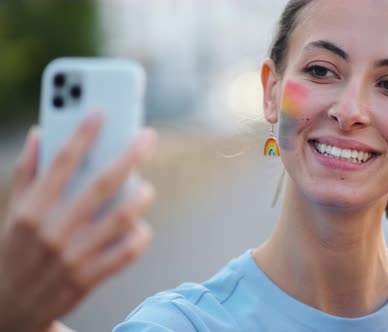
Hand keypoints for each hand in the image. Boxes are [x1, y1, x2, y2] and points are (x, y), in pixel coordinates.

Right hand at [0, 113, 156, 331]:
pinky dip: (139, 237)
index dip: (83, 133)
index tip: (102, 111)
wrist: (8, 308)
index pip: (62, 161)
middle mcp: (55, 228)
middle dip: (130, 156)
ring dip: (141, 198)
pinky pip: (126, 253)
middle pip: (103, 184)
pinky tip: (141, 227)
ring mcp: (74, 254)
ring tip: (147, 188)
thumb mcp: (14, 210)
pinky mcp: (89, 278)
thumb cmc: (16, 249)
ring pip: (122, 218)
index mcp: (34, 207)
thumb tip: (40, 132)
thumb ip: (28, 171)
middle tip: (148, 137)